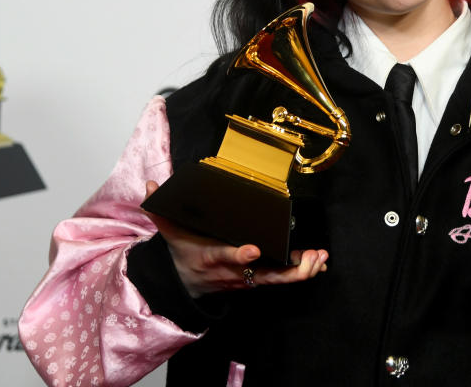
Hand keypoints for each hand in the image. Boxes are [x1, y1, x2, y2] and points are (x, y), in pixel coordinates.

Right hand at [143, 181, 328, 297]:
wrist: (183, 284)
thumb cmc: (183, 253)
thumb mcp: (170, 233)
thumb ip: (161, 210)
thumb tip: (151, 185)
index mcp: (212, 257)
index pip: (225, 257)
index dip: (240, 256)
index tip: (255, 250)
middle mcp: (232, 272)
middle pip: (261, 275)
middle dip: (286, 270)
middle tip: (306, 258)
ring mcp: (246, 279)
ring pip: (276, 279)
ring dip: (300, 271)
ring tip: (319, 258)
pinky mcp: (256, 280)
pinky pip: (281, 279)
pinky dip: (301, 272)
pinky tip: (319, 263)